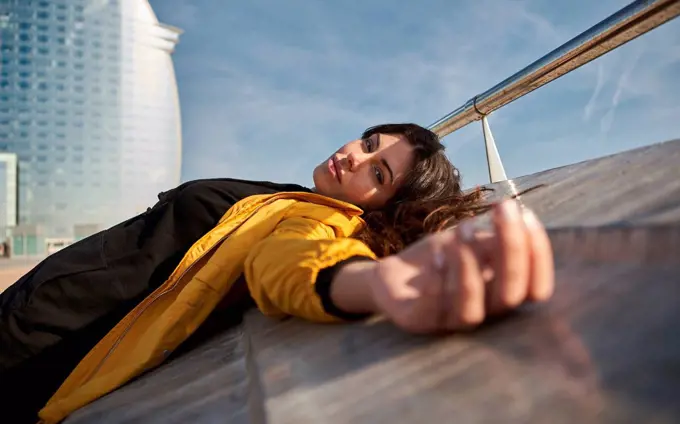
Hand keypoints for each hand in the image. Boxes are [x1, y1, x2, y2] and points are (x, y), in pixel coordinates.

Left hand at [368, 200, 553, 333]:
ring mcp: (450, 322)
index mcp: (502, 294)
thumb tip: (519, 213)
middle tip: (502, 209)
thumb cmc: (442, 257)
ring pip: (472, 310)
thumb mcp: (472, 242)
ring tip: (462, 229)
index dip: (538, 256)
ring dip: (470, 265)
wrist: (395, 274)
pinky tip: (438, 253)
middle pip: (509, 297)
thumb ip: (496, 238)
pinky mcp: (419, 322)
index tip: (526, 214)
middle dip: (511, 250)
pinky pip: (433, 309)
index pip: (537, 290)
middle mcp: (483, 313)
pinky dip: (439, 280)